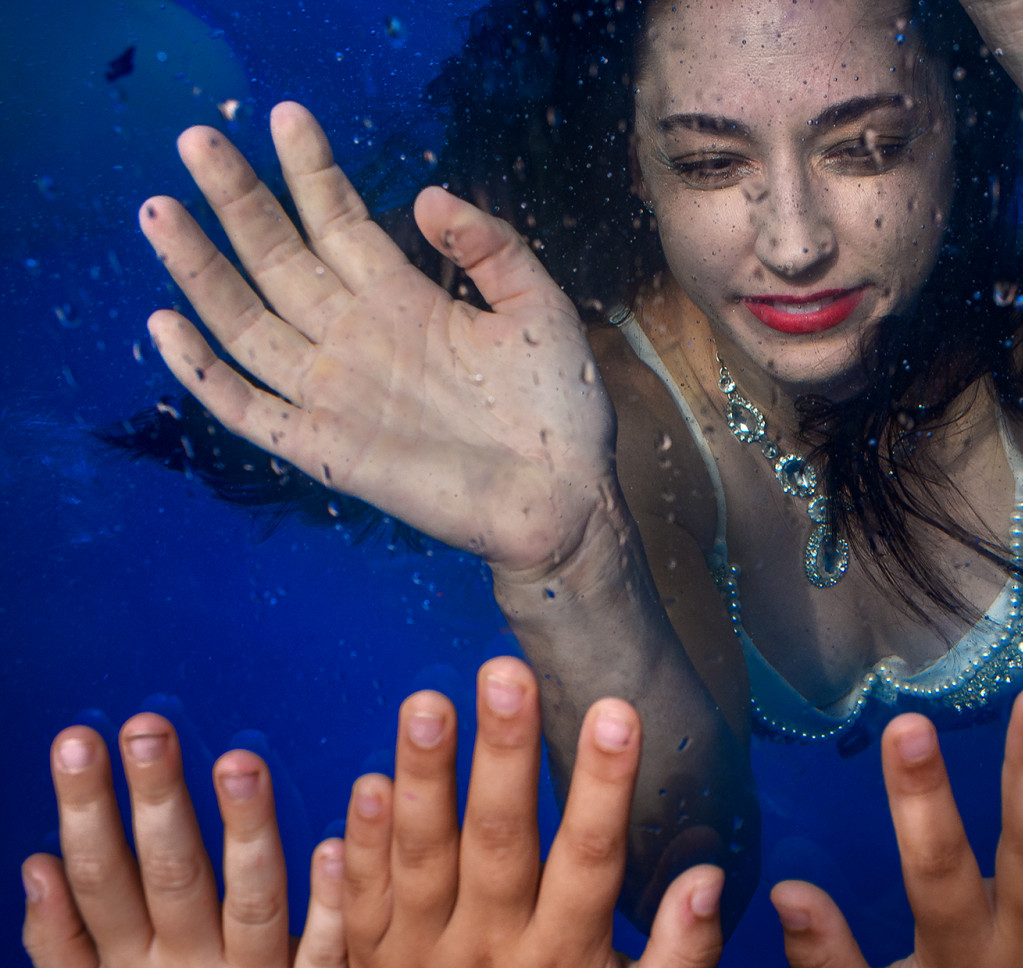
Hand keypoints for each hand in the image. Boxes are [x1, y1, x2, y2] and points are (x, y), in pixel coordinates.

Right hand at [21, 715, 352, 967]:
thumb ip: (58, 943)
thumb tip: (34, 863)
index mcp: (131, 967)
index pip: (101, 875)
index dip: (85, 808)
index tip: (78, 739)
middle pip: (170, 876)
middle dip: (155, 799)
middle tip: (148, 728)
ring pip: (251, 900)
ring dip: (246, 829)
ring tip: (239, 761)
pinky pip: (325, 947)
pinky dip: (328, 899)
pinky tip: (333, 841)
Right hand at [140, 101, 617, 575]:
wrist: (563, 498)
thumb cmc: (558, 408)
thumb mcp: (539, 307)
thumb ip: (492, 247)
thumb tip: (428, 195)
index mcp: (404, 301)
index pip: (340, 223)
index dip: (312, 172)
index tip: (286, 116)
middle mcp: (357, 338)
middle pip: (280, 258)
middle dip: (239, 199)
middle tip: (200, 138)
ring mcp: (335, 392)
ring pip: (246, 322)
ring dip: (201, 270)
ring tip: (161, 210)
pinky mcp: (324, 448)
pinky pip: (248, 408)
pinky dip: (203, 371)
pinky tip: (165, 323)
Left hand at [344, 656, 724, 967]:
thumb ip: (684, 955)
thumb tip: (709, 878)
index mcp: (565, 961)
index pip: (590, 859)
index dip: (603, 784)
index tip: (615, 713)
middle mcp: (491, 953)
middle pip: (498, 841)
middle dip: (504, 753)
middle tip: (507, 675)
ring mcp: (422, 957)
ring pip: (422, 856)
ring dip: (424, 774)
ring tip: (428, 702)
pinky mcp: (372, 962)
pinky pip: (361, 895)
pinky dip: (361, 838)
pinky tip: (371, 777)